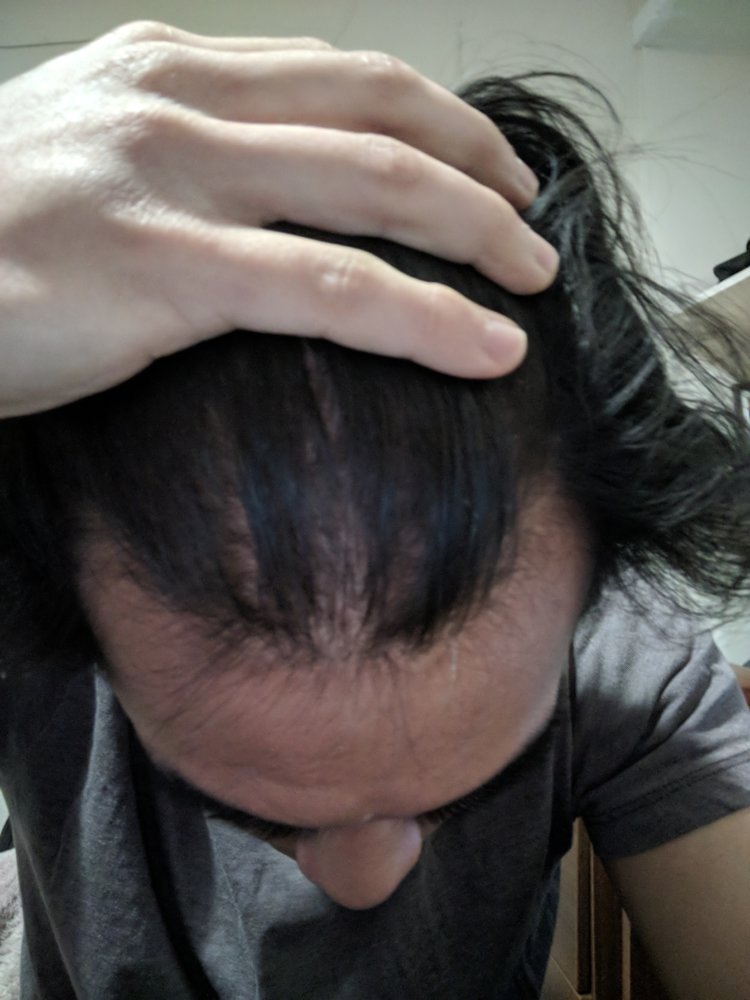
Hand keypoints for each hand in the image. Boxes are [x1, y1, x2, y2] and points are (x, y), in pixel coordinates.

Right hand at [0, 21, 558, 417]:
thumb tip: (263, 186)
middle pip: (378, 114)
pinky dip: (426, 318)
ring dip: (476, 233)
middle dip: (477, 166)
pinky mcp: (163, 272)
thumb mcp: (85, 154)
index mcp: (163, 68)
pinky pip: (331, 289)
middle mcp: (176, 101)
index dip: (433, 119)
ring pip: (373, 189)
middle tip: (528, 222)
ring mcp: (171, 181)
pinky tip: (488, 347)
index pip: (338, 75)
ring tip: (531, 281)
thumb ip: (181, 152)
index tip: (482, 165)